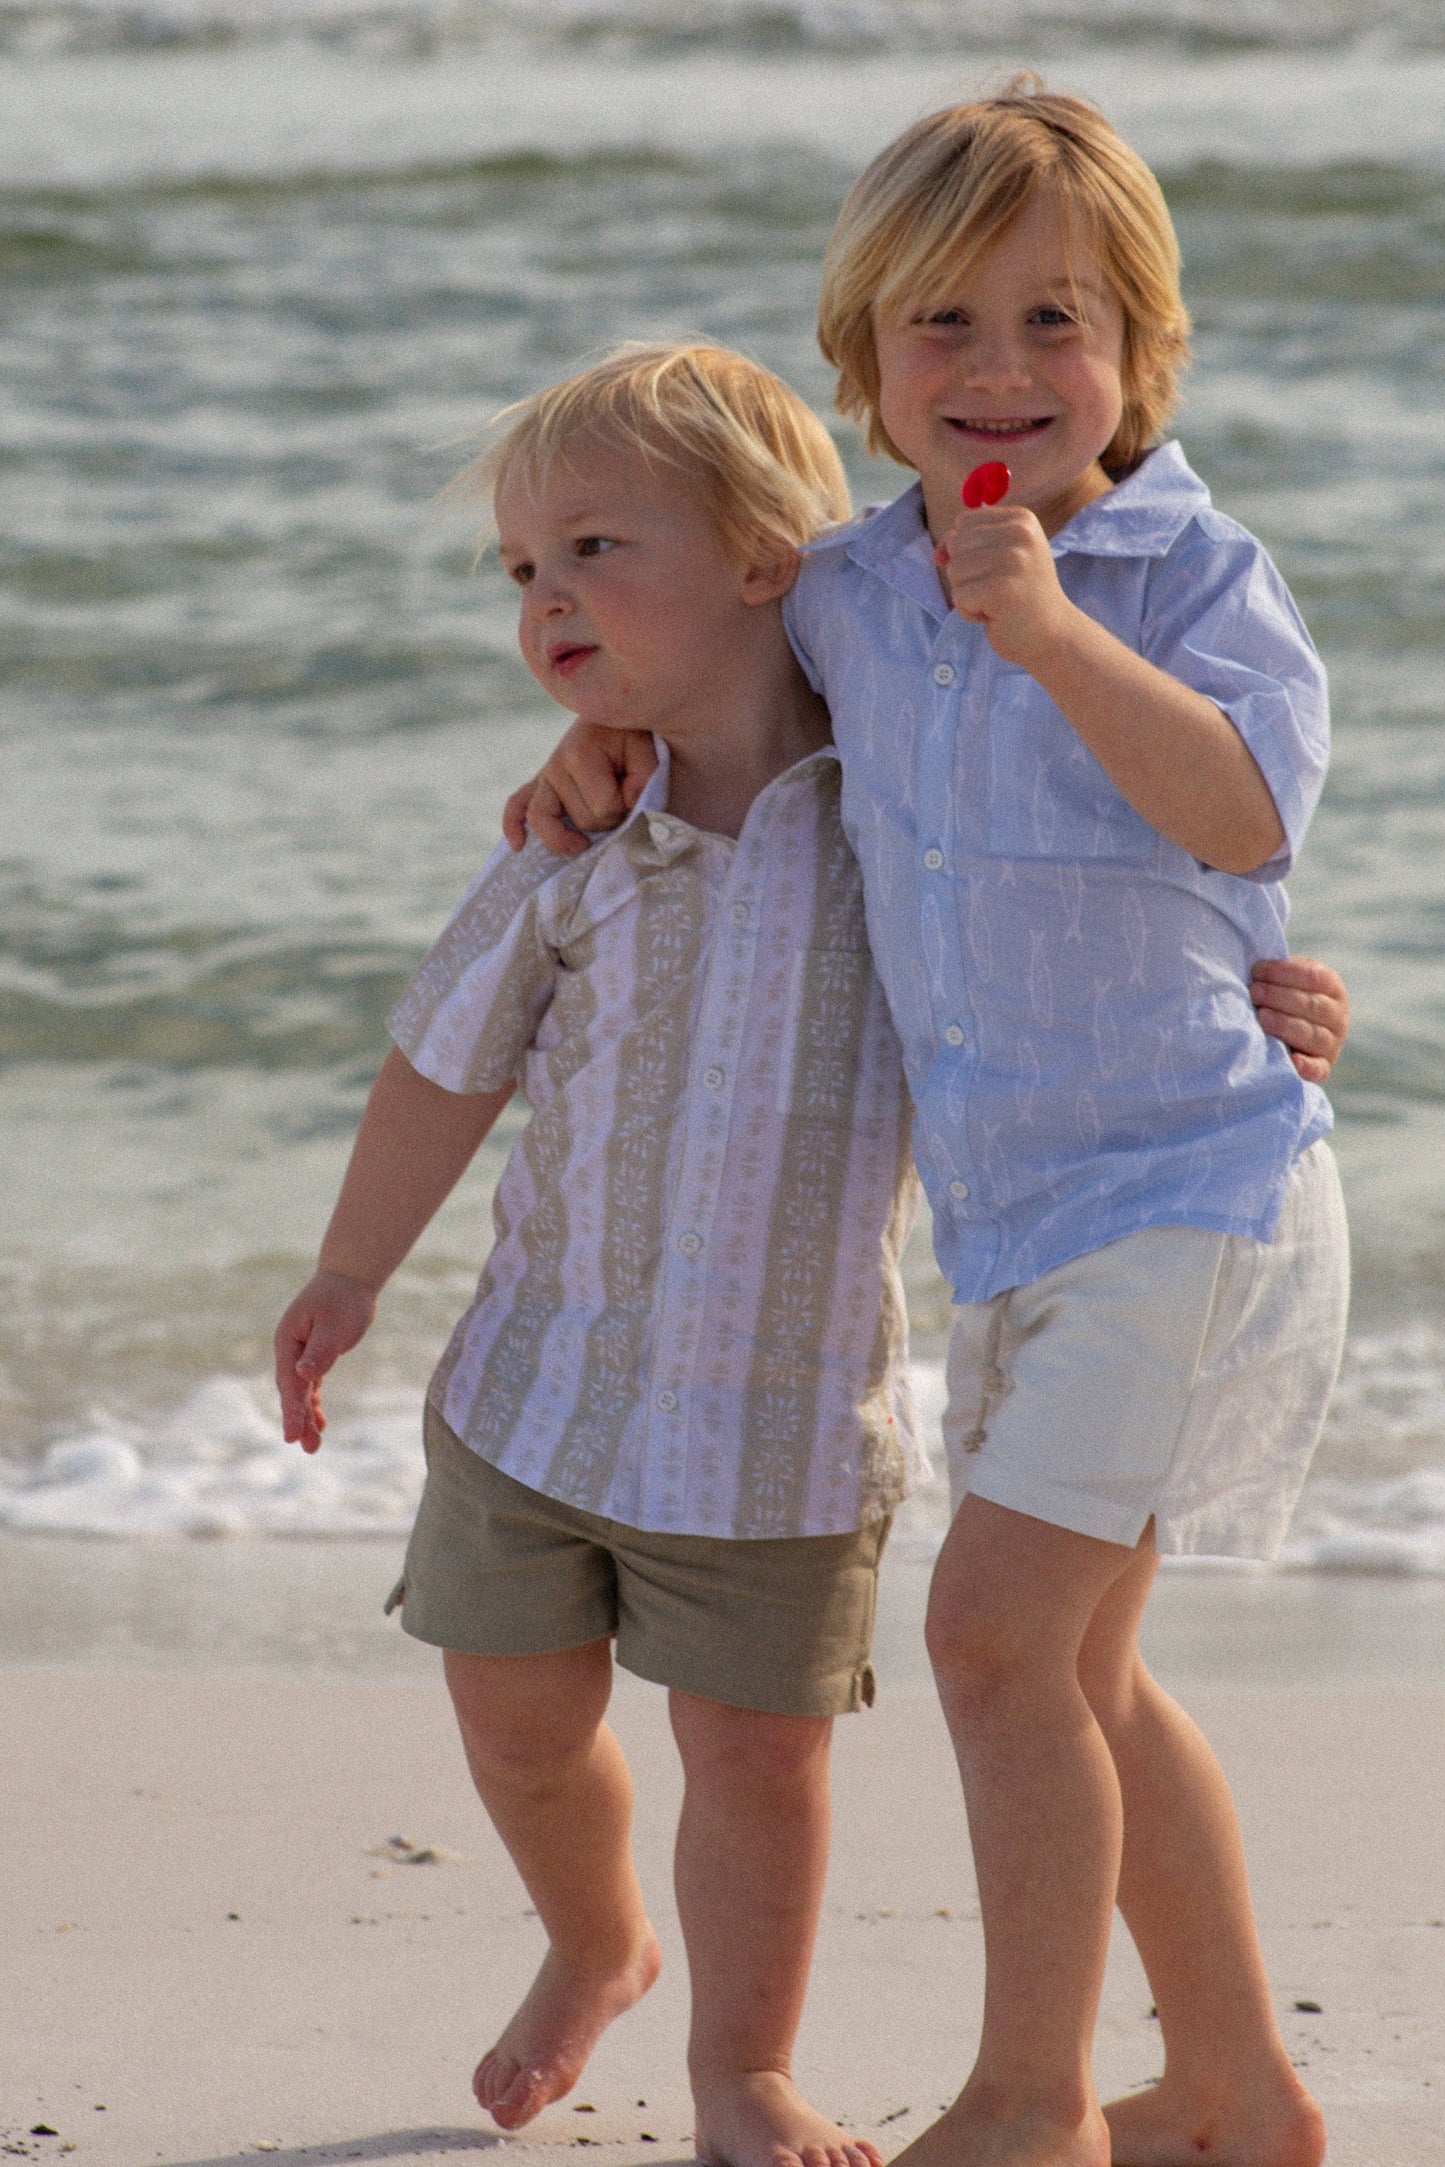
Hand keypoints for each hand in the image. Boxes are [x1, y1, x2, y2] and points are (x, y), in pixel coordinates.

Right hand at [274, 1271, 377, 1452]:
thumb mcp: (333, 1325)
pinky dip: (314, 1404)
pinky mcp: (313, 1357)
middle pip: (292, 1391)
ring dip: (306, 1417)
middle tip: (308, 1447)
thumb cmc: (343, 1299)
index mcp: (288, 1341)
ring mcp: (299, 1354)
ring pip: (301, 1392)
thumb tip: (303, 1374)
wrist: (349, 1279)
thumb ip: (320, 1351)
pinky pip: (310, 1387)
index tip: (292, 1436)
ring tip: (313, 1446)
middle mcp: (289, 1350)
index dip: (291, 1410)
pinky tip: (320, 1423)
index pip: (289, 1382)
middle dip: (298, 1420)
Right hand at [502, 724, 658, 853]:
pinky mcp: (538, 785)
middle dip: (607, 819)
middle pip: (580, 820)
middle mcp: (554, 765)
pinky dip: (513, 826)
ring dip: (568, 836)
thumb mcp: (646, 748)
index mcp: (580, 754)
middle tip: (622, 802)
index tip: (636, 794)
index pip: (602, 806)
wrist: (614, 717)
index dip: (624, 808)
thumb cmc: (632, 737)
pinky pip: (516, 806)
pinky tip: (519, 845)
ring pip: (544, 821)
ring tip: (584, 844)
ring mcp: (544, 776)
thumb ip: (644, 775)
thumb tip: (629, 800)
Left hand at [934, 502, 1073, 668]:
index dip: (968, 551)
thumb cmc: (1021, 594)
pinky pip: (959, 596)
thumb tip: (938, 553)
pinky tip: (994, 615)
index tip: (997, 569)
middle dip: (966, 574)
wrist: (1051, 634)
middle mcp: (1020, 533)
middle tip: (997, 589)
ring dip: (968, 594)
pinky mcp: (1002, 590)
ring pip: (954, 570)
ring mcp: (1014, 561)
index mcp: (1021, 519)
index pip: (963, 522)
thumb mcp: (998, 558)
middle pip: (956, 545)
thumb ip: (966, 546)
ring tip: (996, 602)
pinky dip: (969, 612)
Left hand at [1251, 956, 1348, 1083]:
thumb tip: (1254, 967)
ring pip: (1312, 1035)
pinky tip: (1292, 1060)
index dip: (1285, 972)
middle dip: (1280, 997)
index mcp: (1332, 988)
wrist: (1291, 1035)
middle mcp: (1338, 1016)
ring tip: (1262, 1017)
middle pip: (1312, 1005)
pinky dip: (1306, 1066)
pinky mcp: (1323, 1068)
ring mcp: (1333, 1043)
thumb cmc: (1282, 999)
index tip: (1257, 971)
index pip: (1314, 977)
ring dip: (1286, 1025)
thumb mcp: (1287, 981)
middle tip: (1254, 992)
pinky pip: (1318, 1069)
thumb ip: (1278, 973)